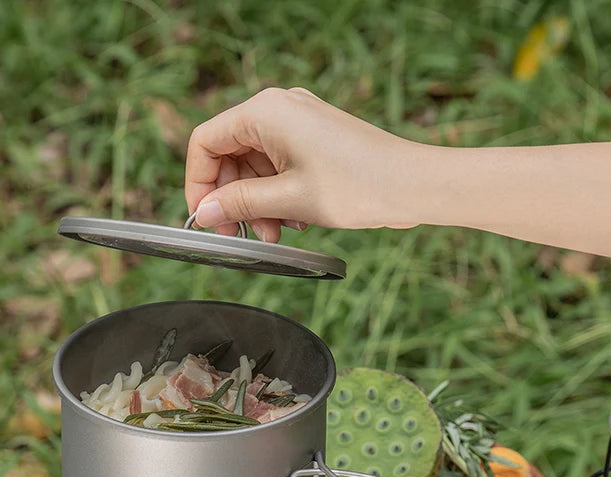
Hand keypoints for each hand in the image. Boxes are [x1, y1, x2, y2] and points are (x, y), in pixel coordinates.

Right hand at [184, 87, 420, 241]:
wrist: (413, 185)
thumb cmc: (357, 185)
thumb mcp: (287, 200)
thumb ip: (238, 204)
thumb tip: (204, 213)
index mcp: (265, 112)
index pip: (206, 142)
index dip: (198, 183)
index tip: (205, 218)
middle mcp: (278, 109)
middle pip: (229, 155)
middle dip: (232, 198)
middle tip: (242, 234)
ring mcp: (298, 123)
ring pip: (254, 166)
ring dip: (256, 204)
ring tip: (275, 233)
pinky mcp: (313, 139)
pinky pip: (277, 166)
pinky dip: (276, 196)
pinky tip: (293, 221)